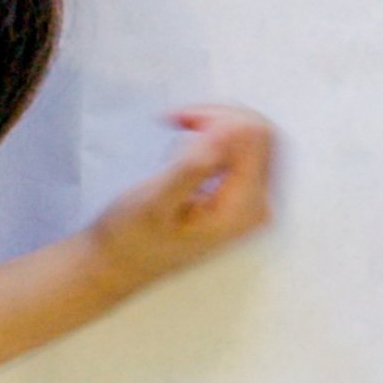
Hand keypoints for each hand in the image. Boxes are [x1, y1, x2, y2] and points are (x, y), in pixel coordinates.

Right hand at [86, 108, 273, 287]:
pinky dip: (218, 142)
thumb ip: (193, 167)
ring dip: (217, 128)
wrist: (120, 266)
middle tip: (179, 121)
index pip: (256, 135)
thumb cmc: (130, 239)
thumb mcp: (154, 200)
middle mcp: (260, 207)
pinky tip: (187, 155)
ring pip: (256, 140)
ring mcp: (255, 204)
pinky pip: (246, 154)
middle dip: (220, 118)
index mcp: (244, 208)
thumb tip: (227, 131)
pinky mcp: (244, 199)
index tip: (180, 120)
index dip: (219, 117)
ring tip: (178, 144)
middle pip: (262, 134)